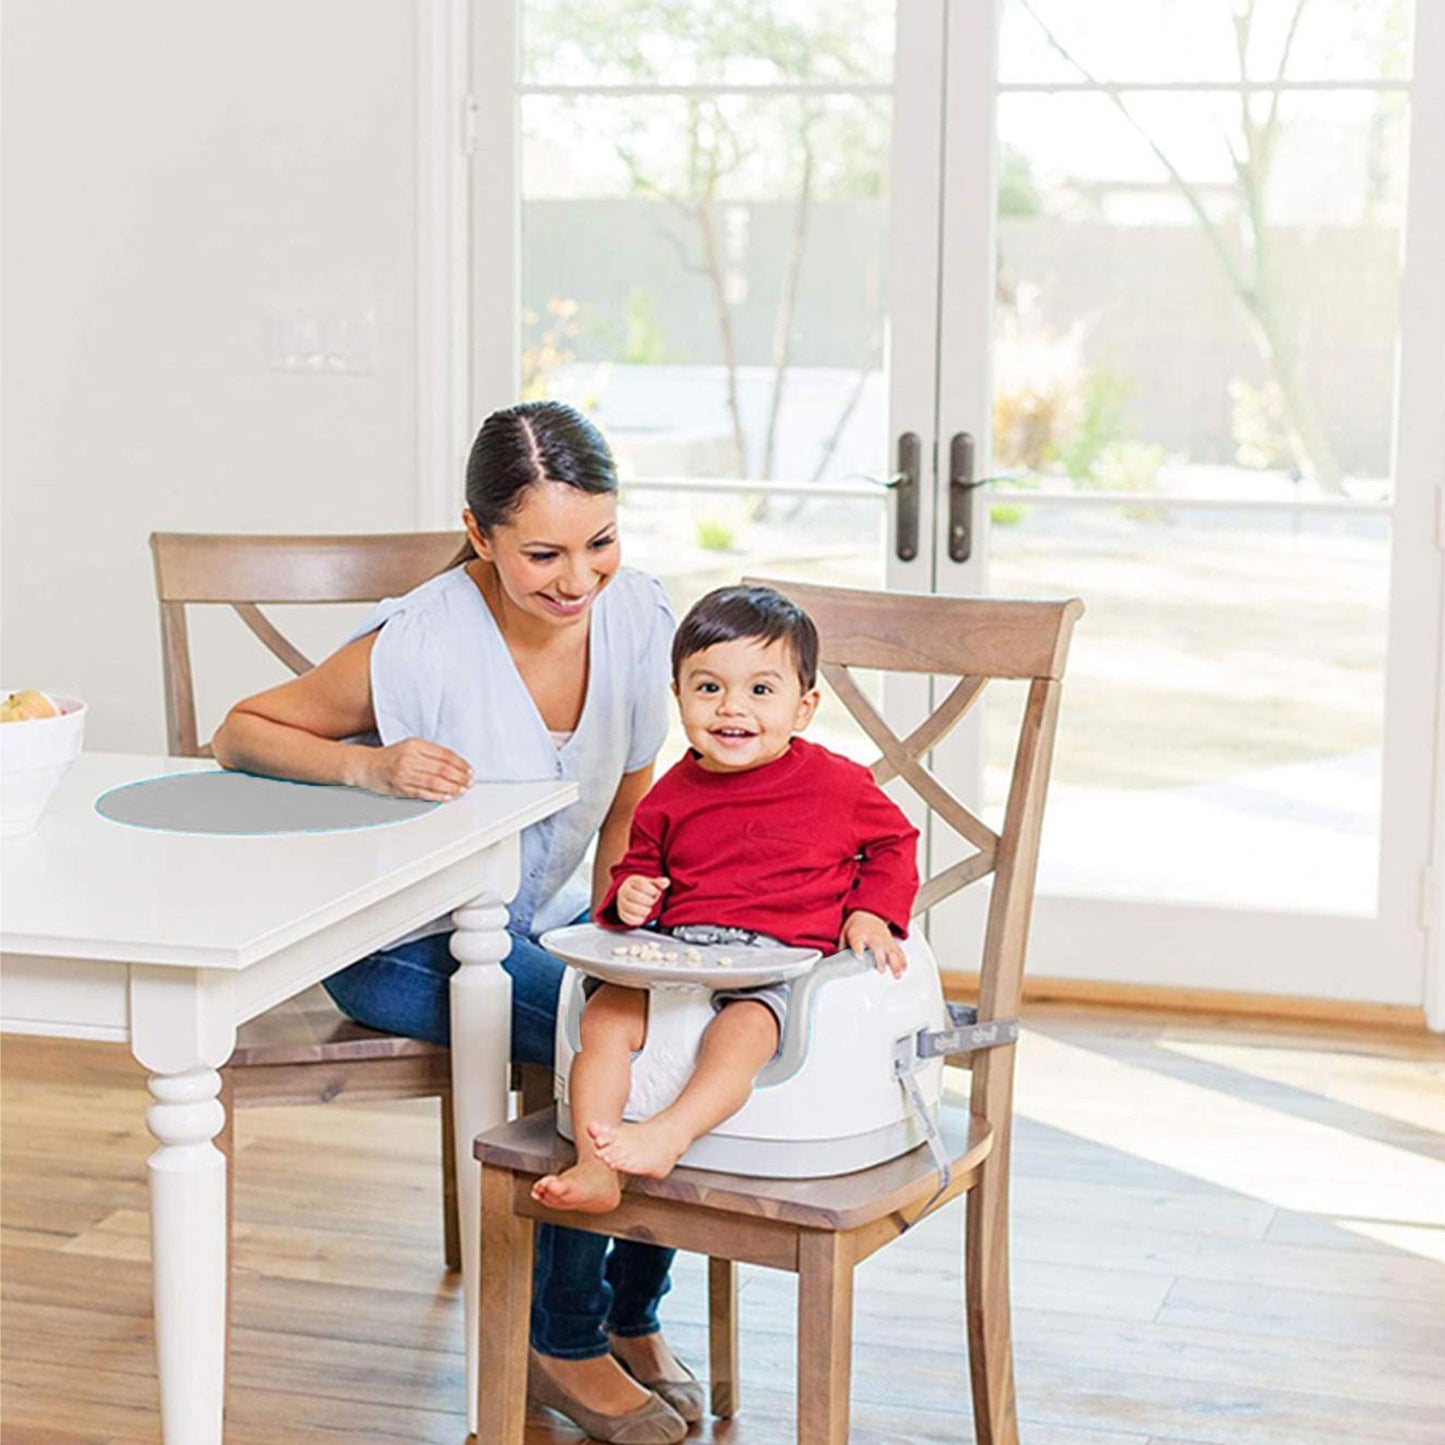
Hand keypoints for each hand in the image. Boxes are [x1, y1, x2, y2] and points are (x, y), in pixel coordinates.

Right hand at [350, 739, 472, 799]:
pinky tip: (448, 796)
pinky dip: (439, 796)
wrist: (367, 766)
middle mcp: (410, 758)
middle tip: (470, 782)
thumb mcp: (411, 746)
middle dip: (460, 777)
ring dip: (452, 788)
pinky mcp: (400, 788)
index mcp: (415, 745)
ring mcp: (404, 774)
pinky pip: (424, 793)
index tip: (470, 770)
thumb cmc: (392, 756)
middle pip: (442, 769)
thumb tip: (457, 765)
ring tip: (463, 790)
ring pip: (435, 782)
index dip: (460, 764)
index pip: (444, 755)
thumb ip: (431, 753)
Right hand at [616, 874, 668, 925]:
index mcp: (632, 881)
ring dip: (644, 910)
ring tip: (649, 909)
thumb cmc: (642, 889)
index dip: (652, 890)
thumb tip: (665, 882)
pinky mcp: (622, 913)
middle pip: (635, 896)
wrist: (630, 895)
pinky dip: (638, 919)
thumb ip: (659, 883)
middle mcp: (624, 891)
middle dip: (648, 901)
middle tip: (654, 902)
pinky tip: (644, 916)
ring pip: (631, 908)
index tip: (657, 893)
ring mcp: (621, 903)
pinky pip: (628, 918)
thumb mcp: (650, 883)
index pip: (641, 884)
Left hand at [841, 910, 906, 976]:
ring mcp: (884, 939)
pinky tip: (904, 969)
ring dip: (895, 963)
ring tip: (897, 974)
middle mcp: (873, 937)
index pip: (857, 941)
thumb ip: (842, 949)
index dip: (858, 948)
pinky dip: (902, 960)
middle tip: (880, 970)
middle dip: (880, 959)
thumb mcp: (844, 934)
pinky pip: (898, 951)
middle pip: (877, 948)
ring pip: (891, 951)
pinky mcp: (891, 942)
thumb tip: (834, 963)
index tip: (859, 956)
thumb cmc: (856, 927)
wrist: (868, 914)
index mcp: (858, 935)